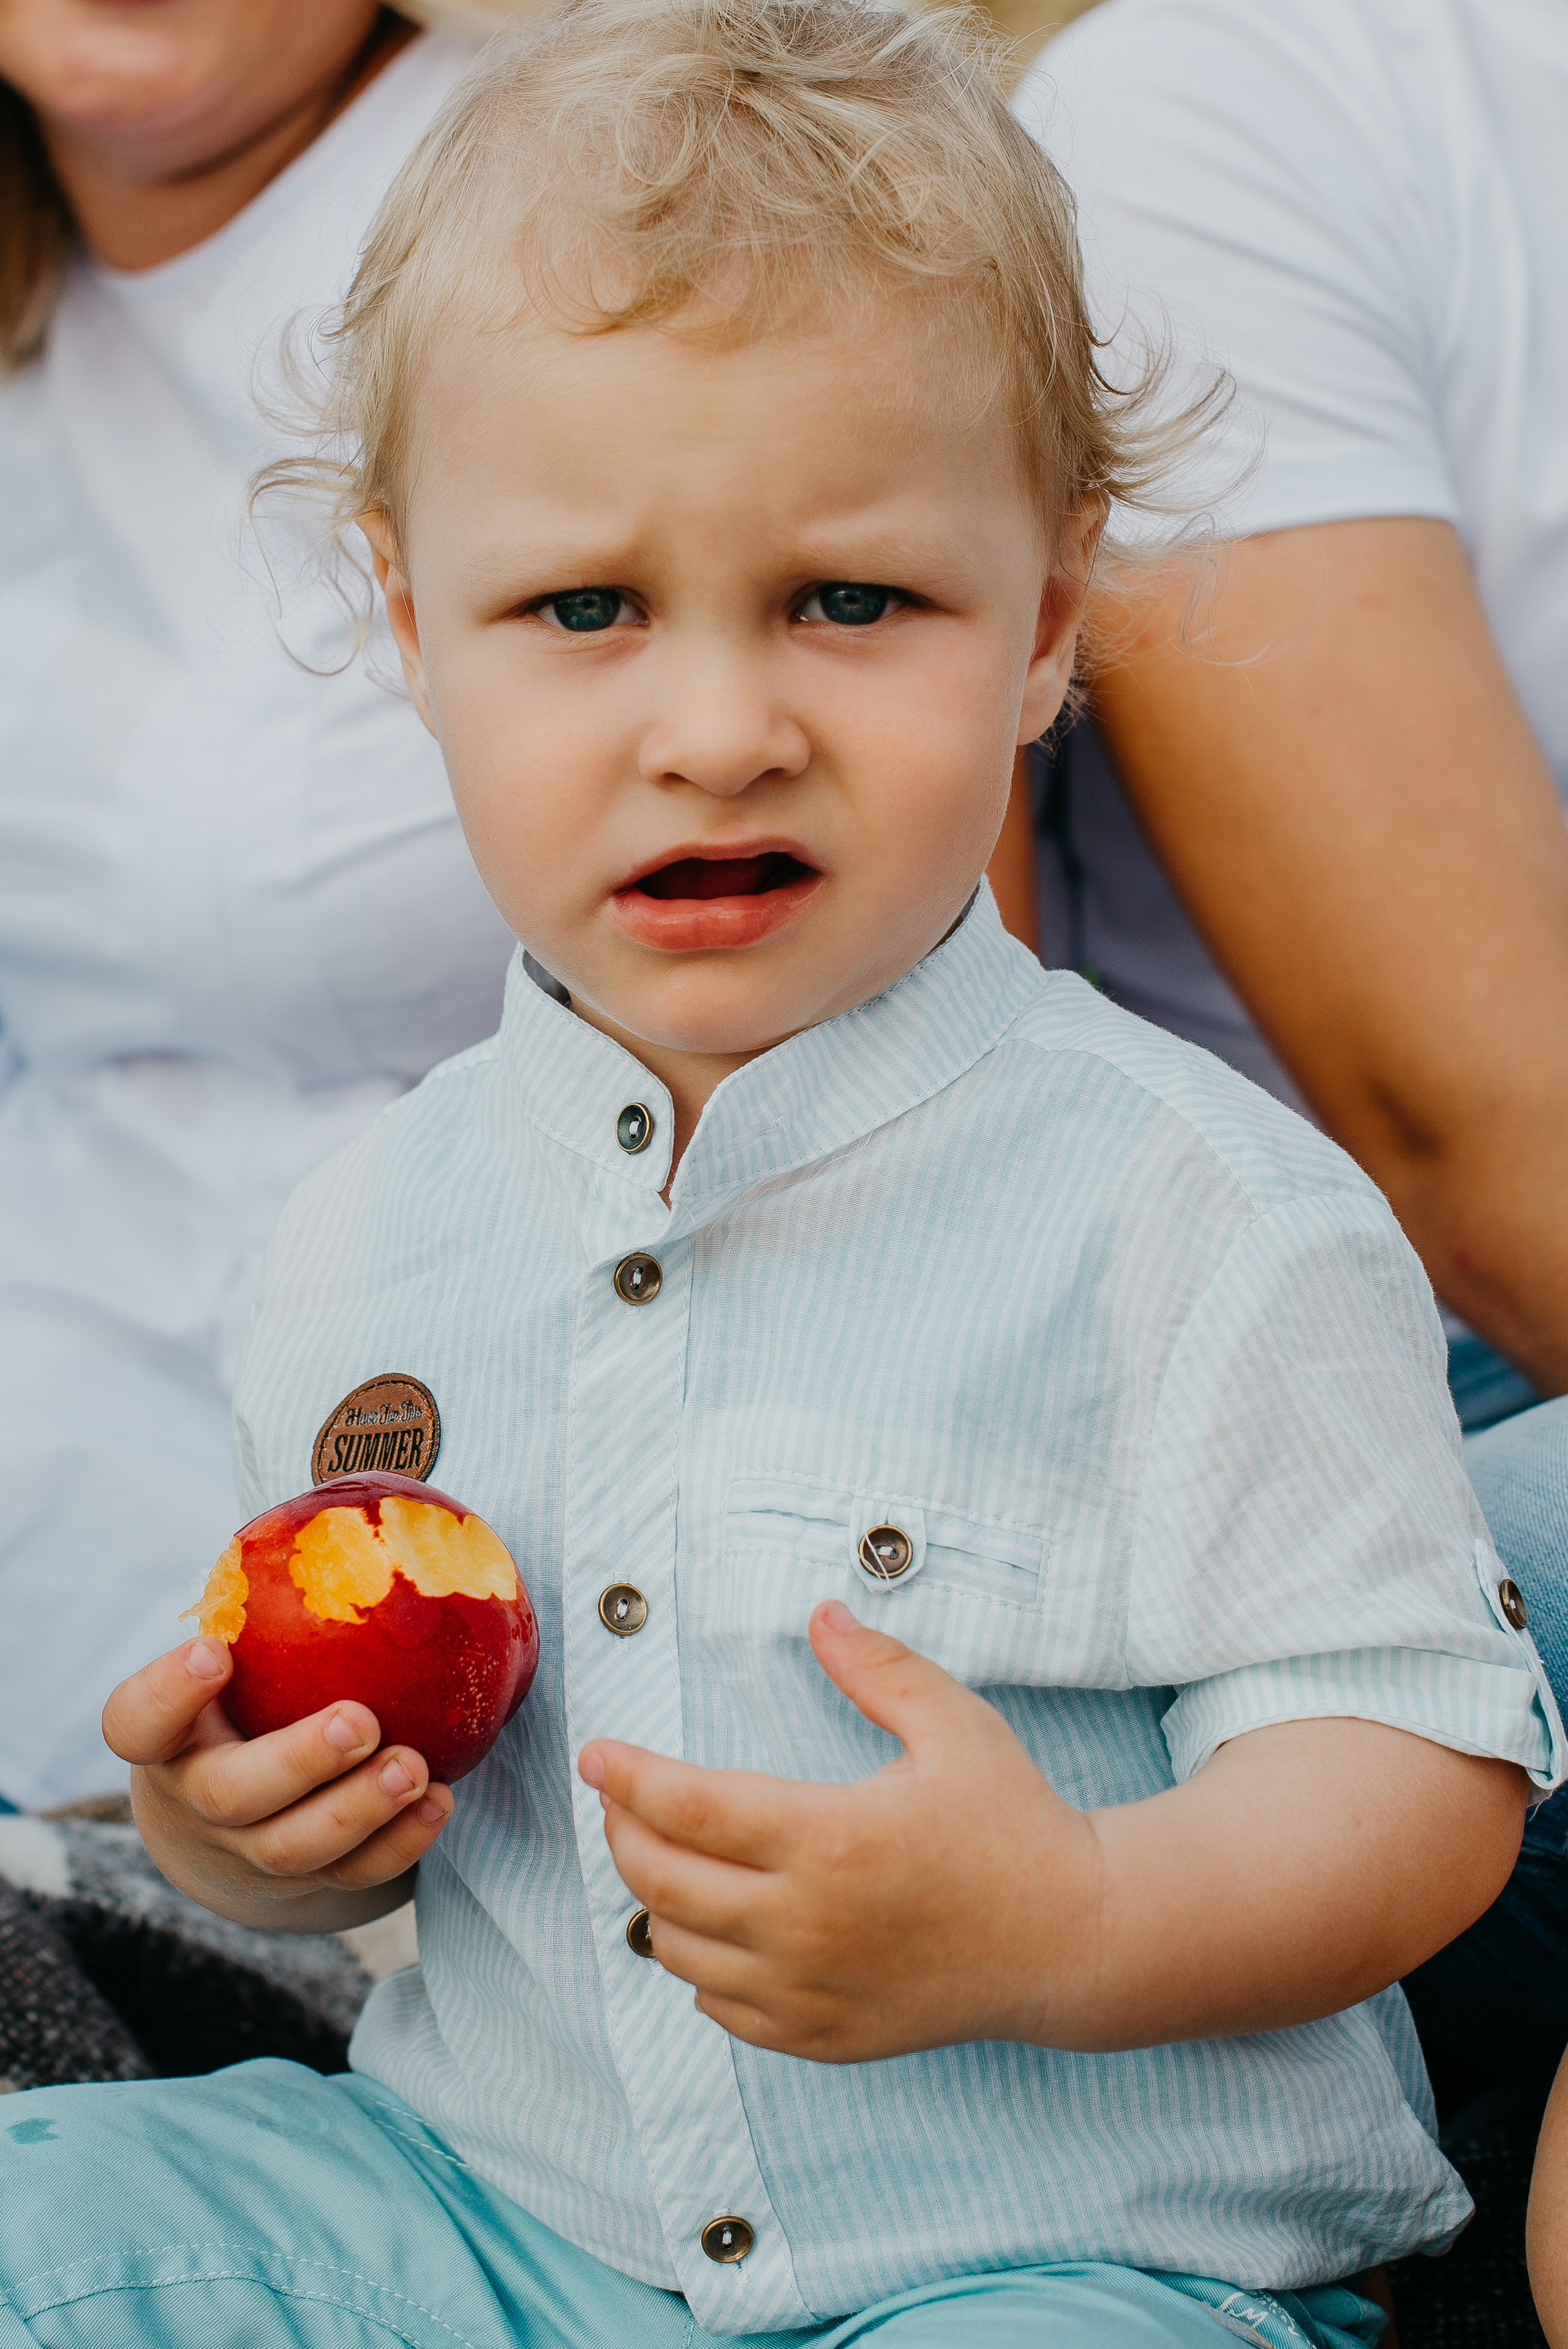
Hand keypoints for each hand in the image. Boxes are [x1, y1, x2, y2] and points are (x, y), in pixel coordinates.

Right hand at [103, 1636, 452, 1932]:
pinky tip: (440, 1800)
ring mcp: (250, 1850)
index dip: (167, 1692)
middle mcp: (199, 1799)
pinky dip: (401, 1844)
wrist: (230, 1823)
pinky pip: (354, 1875)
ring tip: (413, 1766)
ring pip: (295, 1846)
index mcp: (168, 1737)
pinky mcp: (308, 1882)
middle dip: (296, 1761)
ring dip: (360, 1807)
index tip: (212, 1650)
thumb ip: (270, 1601)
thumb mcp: (236, 1656)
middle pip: (231, 1795)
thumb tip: (367, 1508)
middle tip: (357, 1721)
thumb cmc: (246, 1699)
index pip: (137, 1722)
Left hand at [579, 1600, 1104, 2062]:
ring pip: (679, 1952)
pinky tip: (714, 1923)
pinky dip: (698, 1964)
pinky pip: (720, 2008)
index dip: (628, 1777)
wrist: (1072, 1940)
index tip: (597, 1753)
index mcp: (833, 1839)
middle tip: (616, 1798)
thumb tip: (820, 1614)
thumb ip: (879, 1667)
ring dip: (654, 1900)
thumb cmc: (1013, 1824)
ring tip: (664, 1852)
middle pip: (662, 1883)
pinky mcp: (824, 2036)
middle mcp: (809, 1924)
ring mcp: (812, 1991)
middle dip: (621, 1833)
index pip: (689, 1807)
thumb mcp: (956, 1725)